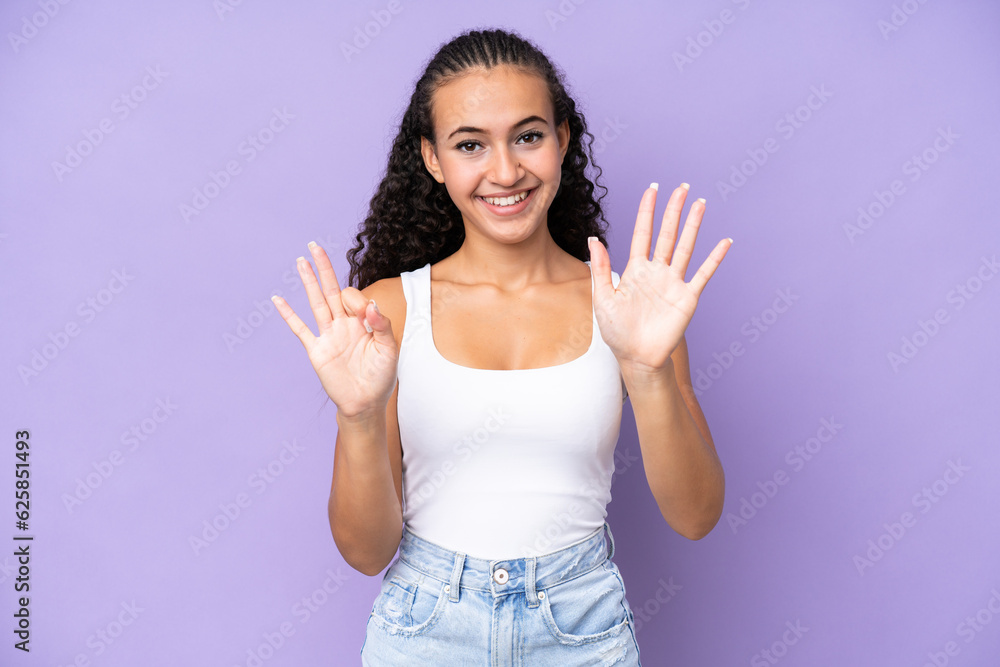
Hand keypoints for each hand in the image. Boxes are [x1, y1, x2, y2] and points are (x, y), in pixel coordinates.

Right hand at [271, 242, 397, 418]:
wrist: (366, 403)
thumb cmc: (381, 377)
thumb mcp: (390, 349)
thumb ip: (381, 325)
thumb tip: (369, 304)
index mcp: (362, 322)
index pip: (353, 297)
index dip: (356, 300)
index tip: (364, 314)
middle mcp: (343, 324)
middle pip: (331, 290)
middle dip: (324, 268)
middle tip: (314, 246)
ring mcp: (328, 336)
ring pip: (316, 303)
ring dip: (308, 282)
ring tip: (301, 261)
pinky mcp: (317, 350)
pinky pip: (300, 329)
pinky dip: (289, 315)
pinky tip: (278, 299)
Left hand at [588, 183, 731, 374]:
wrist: (636, 358)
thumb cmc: (617, 331)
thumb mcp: (603, 298)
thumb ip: (601, 269)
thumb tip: (595, 238)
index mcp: (636, 270)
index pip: (642, 233)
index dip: (646, 212)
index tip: (653, 190)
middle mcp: (656, 272)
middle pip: (666, 234)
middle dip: (673, 210)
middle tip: (681, 188)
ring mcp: (673, 283)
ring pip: (685, 247)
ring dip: (693, 226)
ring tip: (700, 204)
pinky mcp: (687, 297)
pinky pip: (703, 274)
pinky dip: (714, 258)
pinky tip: (724, 242)